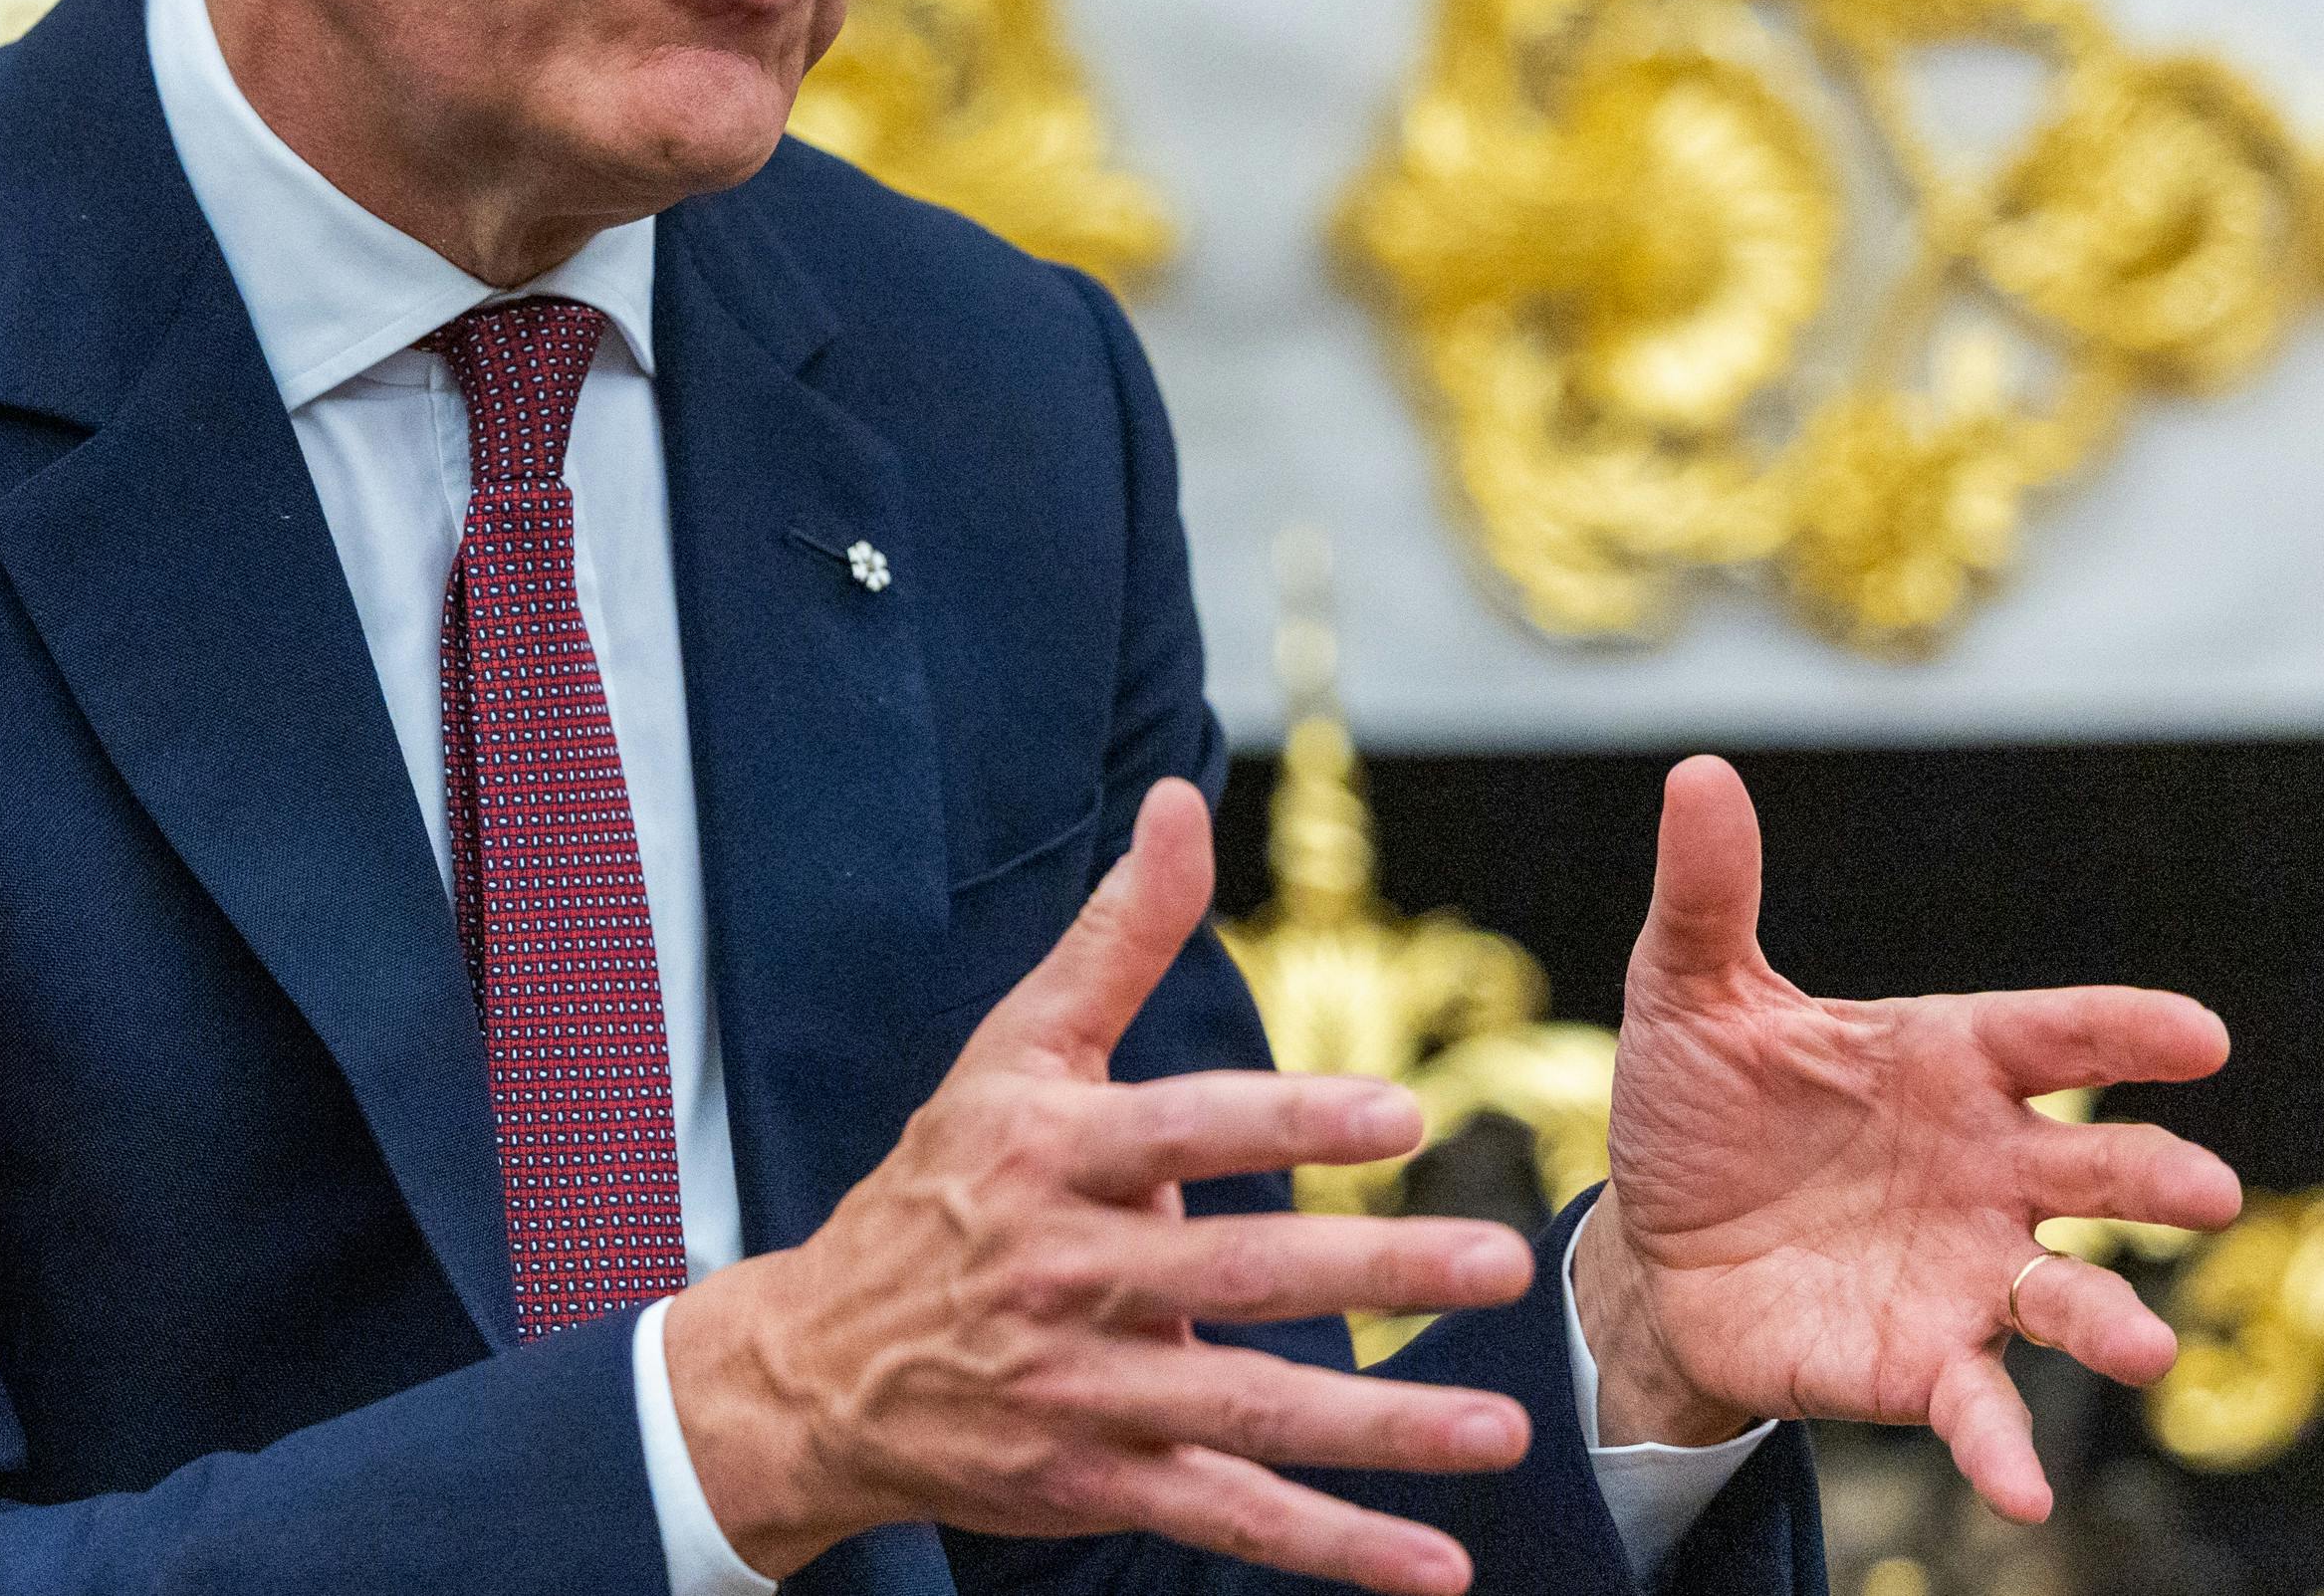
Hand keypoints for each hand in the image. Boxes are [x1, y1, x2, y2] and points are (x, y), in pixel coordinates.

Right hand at [664, 777, 1535, 1595]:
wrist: (821, 1368)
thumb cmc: (943, 1186)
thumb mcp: (1012, 1051)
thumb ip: (1115, 936)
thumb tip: (1181, 804)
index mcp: (1052, 1156)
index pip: (1183, 1130)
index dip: (1286, 1124)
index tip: (1396, 1114)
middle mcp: (1070, 1274)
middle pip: (1239, 1275)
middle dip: (1374, 1274)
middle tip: (1498, 1259)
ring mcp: (1087, 1390)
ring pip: (1252, 1412)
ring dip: (1384, 1428)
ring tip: (1502, 1427)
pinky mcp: (1100, 1481)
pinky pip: (1230, 1518)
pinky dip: (1333, 1552)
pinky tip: (1434, 1566)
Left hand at [1573, 756, 2245, 1522]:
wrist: (1651, 1244)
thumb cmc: (1699, 1105)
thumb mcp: (1689, 995)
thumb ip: (1709, 895)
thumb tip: (1698, 770)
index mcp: (1947, 1063)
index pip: (2051, 1037)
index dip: (2123, 1032)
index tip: (2198, 1033)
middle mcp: (1986, 1170)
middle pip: (2092, 1167)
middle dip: (2154, 1177)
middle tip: (2209, 1192)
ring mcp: (1967, 1272)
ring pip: (2066, 1296)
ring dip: (2111, 1323)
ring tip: (2144, 1348)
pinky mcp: (1923, 1364)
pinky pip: (1980, 1407)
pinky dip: (2005, 1448)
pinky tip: (2027, 1494)